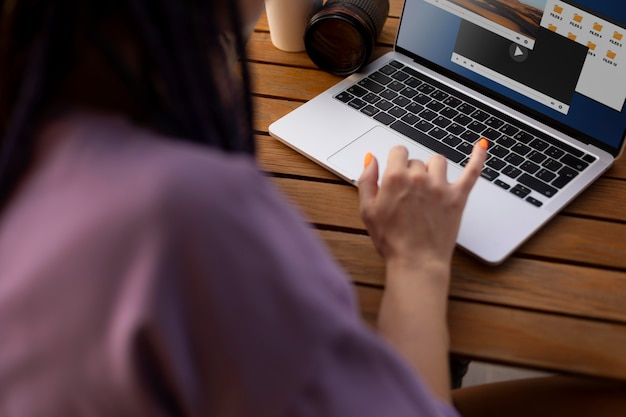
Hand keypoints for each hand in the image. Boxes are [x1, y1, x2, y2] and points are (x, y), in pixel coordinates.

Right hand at [358, 141, 486, 271]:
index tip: (396, 171)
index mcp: (396, 178)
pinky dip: (478, 156)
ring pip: (438, 162)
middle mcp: (419, 177)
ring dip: (432, 170)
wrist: (416, 262)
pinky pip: (472, 171)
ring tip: (428, 187)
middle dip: (412, 173)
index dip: (396, 161)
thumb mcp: (367, 210)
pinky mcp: (458, 197)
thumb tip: (370, 159)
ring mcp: (441, 186)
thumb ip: (367, 180)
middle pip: (417, 161)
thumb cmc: (391, 240)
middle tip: (408, 196)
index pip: (399, 151)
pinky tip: (481, 145)